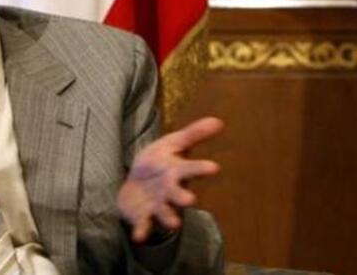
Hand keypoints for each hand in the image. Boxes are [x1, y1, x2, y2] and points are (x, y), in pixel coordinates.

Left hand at [117, 117, 222, 242]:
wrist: (138, 182)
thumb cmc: (160, 161)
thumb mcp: (173, 144)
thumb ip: (193, 134)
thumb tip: (218, 121)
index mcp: (177, 171)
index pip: (191, 168)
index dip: (200, 168)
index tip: (213, 167)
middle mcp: (170, 191)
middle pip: (178, 194)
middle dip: (183, 196)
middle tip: (190, 200)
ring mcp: (157, 205)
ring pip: (165, 213)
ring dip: (168, 217)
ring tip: (173, 223)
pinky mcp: (143, 216)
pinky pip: (143, 225)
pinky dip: (141, 230)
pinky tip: (138, 236)